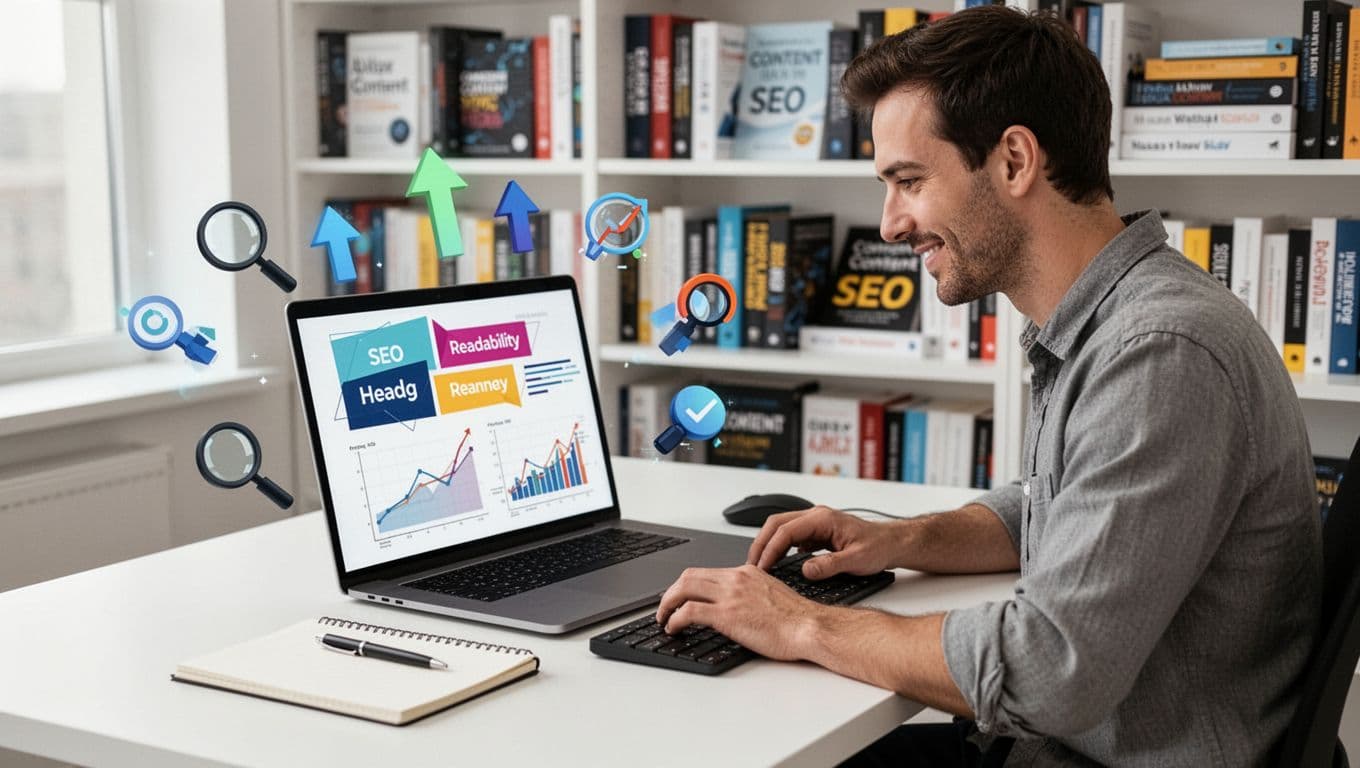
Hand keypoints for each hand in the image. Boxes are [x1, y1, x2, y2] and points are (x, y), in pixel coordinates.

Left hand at [654, 565, 824, 660]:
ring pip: (683, 589)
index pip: (706, 572)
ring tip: (663, 619)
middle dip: (671, 592)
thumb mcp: (771, 595)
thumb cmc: (797, 619)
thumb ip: (751, 594)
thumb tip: (738, 606)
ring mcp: (730, 595)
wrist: (809, 627)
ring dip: (666, 604)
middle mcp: (736, 578)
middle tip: (665, 607)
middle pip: (689, 576)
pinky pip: (688, 612)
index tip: (680, 596)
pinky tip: (673, 629)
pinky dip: (674, 619)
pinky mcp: (726, 614)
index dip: (687, 585)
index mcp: (747, 572)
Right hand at [748, 505, 901, 579]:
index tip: (762, 567)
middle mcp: (816, 516)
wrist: (892, 543)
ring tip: (759, 565)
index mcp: (823, 519)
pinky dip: (778, 547)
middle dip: (761, 544)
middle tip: (751, 565)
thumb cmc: (879, 547)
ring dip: (768, 544)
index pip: (786, 530)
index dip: (770, 549)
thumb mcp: (857, 560)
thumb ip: (831, 565)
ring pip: (781, 528)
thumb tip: (806, 570)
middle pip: (776, 524)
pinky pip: (790, 536)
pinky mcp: (816, 532)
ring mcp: (815, 523)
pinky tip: (776, 563)